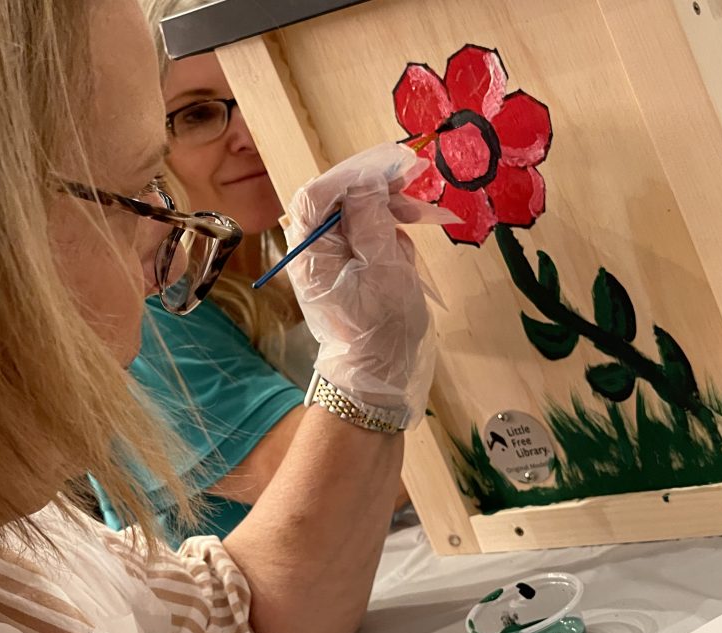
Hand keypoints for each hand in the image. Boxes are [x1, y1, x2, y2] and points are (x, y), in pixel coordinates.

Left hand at [284, 143, 455, 425]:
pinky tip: (403, 257)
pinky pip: (364, 241)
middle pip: (337, 202)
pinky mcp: (345, 273)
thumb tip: (365, 180)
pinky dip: (387, 240)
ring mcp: (328, 264)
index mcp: (309, 250)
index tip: (392, 165)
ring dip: (386, 217)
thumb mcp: (383, 267)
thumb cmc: (381, 327)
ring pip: (355, 219)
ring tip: (411, 233)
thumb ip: (371, 218)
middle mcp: (311, 253)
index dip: (354, 173)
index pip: (319, 193)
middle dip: (376, 194)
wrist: (379, 378)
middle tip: (412, 190)